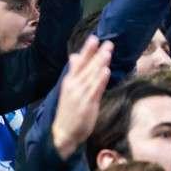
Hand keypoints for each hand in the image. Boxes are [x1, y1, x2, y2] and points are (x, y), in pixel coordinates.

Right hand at [51, 37, 112, 157]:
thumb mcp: (69, 89)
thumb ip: (75, 72)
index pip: (79, 62)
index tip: (94, 38)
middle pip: (87, 67)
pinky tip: (106, 71)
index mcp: (69, 81)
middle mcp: (74, 85)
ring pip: (92, 76)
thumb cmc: (69, 110)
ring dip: (100, 63)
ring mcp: (80, 94)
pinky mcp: (87, 104)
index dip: (87, 51)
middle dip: (97, 54)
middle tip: (107, 41)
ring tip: (107, 52)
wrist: (63, 133)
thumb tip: (74, 56)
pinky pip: (95, 90)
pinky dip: (100, 80)